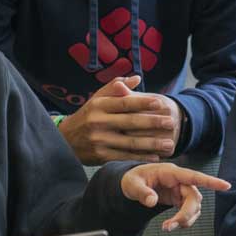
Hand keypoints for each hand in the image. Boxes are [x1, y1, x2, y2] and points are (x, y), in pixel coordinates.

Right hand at [60, 76, 177, 164]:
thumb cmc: (87, 115)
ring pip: (130, 143)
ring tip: (169, 143)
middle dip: (153, 123)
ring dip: (152, 144)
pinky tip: (155, 157)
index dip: (143, 103)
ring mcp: (99, 140)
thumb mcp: (97, 98)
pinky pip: (125, 156)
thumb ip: (116, 87)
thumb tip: (137, 78)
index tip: (160, 103)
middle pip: (130, 123)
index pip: (125, 103)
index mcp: (99, 106)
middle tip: (171, 122)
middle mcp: (98, 122)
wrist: (65, 139)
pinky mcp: (100, 156)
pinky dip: (141, 157)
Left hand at [120, 163, 230, 231]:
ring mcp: (181, 190)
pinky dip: (184, 221)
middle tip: (169, 227)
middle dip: (186, 214)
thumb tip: (151, 201)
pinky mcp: (180, 199)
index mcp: (170, 172)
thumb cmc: (133, 179)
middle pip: (194, 197)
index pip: (194, 176)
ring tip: (167, 227)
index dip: (210, 181)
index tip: (226, 186)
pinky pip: (190, 211)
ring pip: (194, 206)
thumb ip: (142, 192)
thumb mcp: (132, 184)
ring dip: (185, 219)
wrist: (132, 184)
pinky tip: (172, 225)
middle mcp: (180, 181)